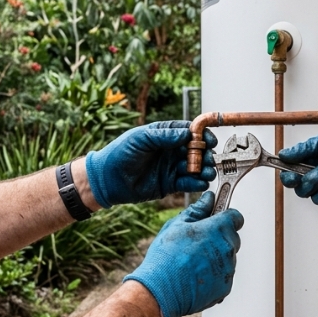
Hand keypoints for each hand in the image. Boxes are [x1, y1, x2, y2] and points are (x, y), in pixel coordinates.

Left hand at [85, 121, 216, 207]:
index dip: (202, 135)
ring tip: (207, 172)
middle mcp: (171, 150)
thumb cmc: (120, 154)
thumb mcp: (141, 139)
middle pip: (196, 150)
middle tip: (209, 159)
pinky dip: (196, 183)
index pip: (190, 131)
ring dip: (204, 169)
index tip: (210, 140)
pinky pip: (187, 183)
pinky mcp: (170, 184)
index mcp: (165, 134)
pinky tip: (200, 183)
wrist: (107, 179)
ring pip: (194, 167)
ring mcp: (171, 167)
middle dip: (205, 154)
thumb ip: (164, 136)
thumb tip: (186, 134)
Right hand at [124, 191, 243, 316]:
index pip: (235, 217)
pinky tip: (194, 276)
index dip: (225, 216)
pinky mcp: (225, 287)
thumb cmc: (166, 257)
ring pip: (227, 258)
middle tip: (196, 243)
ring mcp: (228, 269)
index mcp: (218, 229)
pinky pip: (223, 276)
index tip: (216, 219)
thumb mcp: (177, 225)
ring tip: (191, 263)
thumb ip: (197, 210)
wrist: (161, 290)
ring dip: (215, 257)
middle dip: (218, 238)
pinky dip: (213, 275)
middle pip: (231, 238)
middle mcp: (228, 248)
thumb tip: (208, 199)